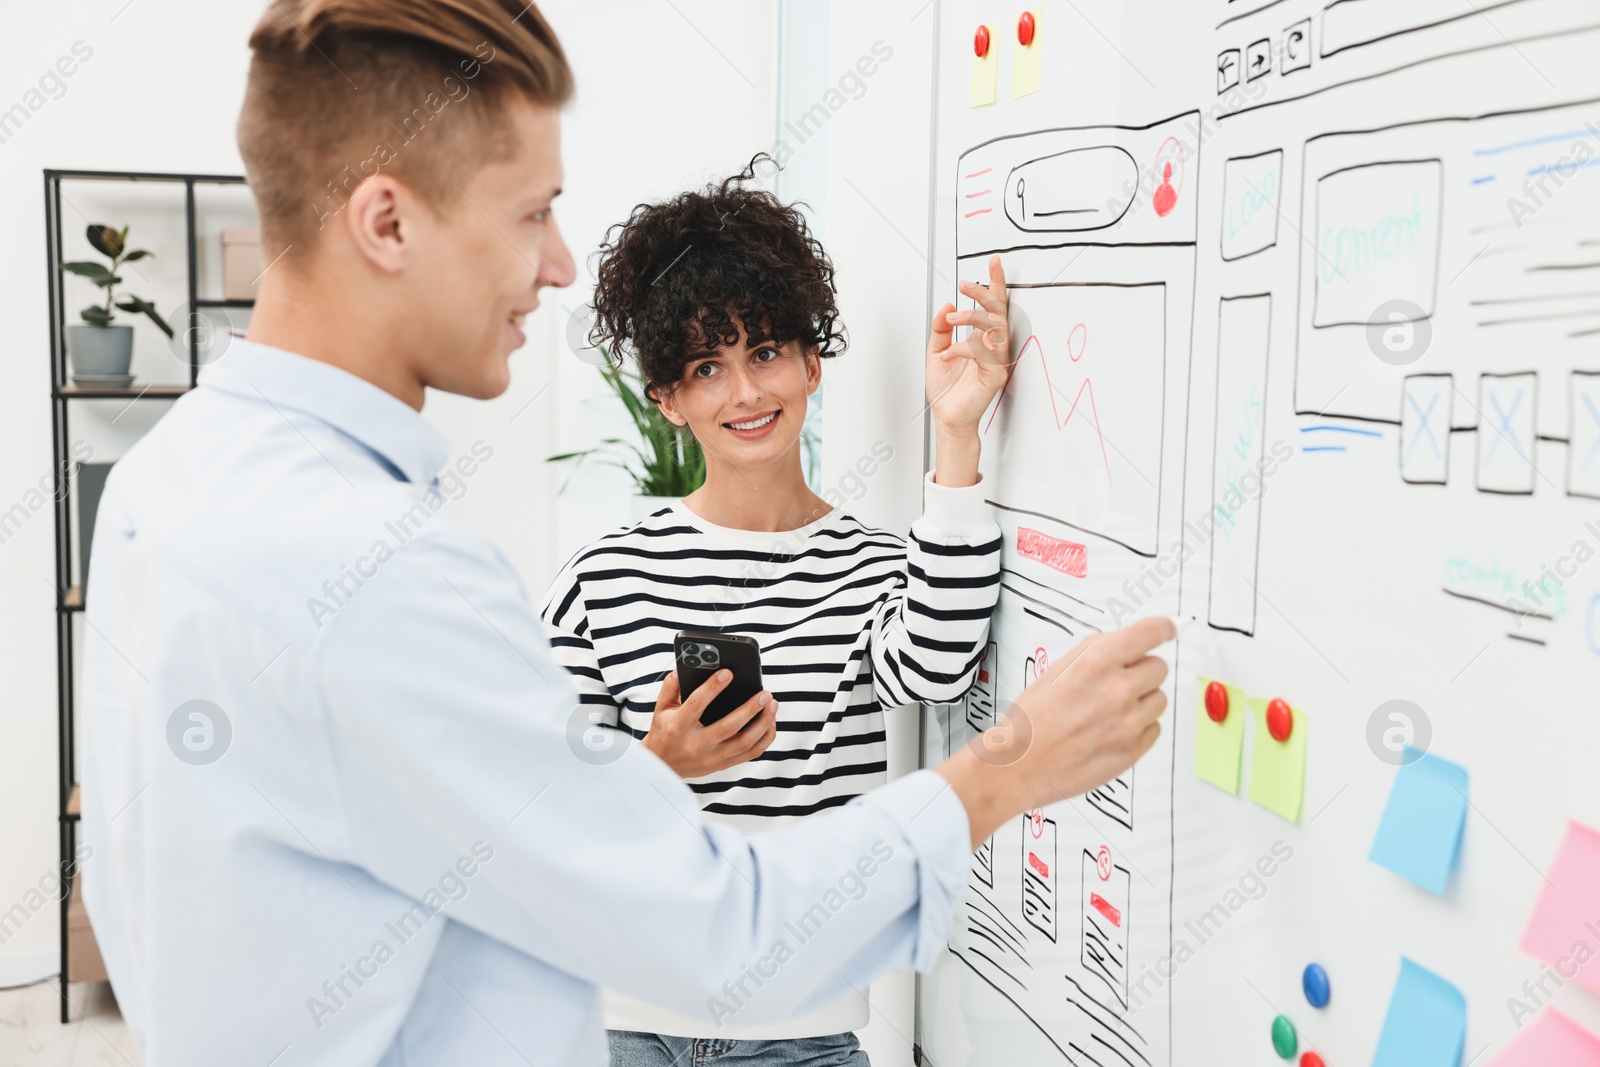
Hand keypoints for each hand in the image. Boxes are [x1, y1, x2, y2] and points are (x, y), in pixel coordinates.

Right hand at [644, 669, 777, 778]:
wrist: (662, 766)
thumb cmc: (664, 732)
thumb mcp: (662, 708)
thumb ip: (672, 686)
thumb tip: (685, 665)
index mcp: (678, 727)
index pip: (697, 704)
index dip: (712, 687)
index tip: (728, 673)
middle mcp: (696, 744)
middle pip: (728, 727)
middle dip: (750, 709)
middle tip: (765, 693)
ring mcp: (711, 758)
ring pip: (744, 743)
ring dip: (763, 723)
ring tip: (772, 705)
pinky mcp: (722, 765)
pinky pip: (750, 754)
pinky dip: (764, 739)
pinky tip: (770, 723)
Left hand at [925, 254, 1012, 435]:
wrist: (947, 418)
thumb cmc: (947, 390)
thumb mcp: (936, 351)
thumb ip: (941, 328)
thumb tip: (947, 306)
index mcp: (982, 339)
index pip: (992, 306)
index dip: (995, 283)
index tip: (993, 262)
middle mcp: (993, 347)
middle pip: (997, 311)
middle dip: (981, 294)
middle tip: (965, 286)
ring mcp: (997, 361)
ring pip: (993, 328)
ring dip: (971, 318)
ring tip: (951, 320)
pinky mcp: (995, 375)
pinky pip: (983, 352)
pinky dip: (962, 349)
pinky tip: (948, 355)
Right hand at [935, 616, 1174, 847]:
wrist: (1018, 764)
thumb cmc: (1030, 719)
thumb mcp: (1058, 669)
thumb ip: (1096, 656)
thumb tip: (1124, 648)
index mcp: (1097, 662)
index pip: (1150, 633)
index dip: (1162, 629)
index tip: (1167, 629)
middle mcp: (1118, 689)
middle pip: (1158, 668)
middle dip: (1142, 671)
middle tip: (1120, 681)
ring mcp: (1128, 722)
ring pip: (1159, 699)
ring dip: (1142, 701)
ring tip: (1111, 710)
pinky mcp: (1132, 750)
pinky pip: (1154, 729)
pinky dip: (1139, 727)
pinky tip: (1113, 729)